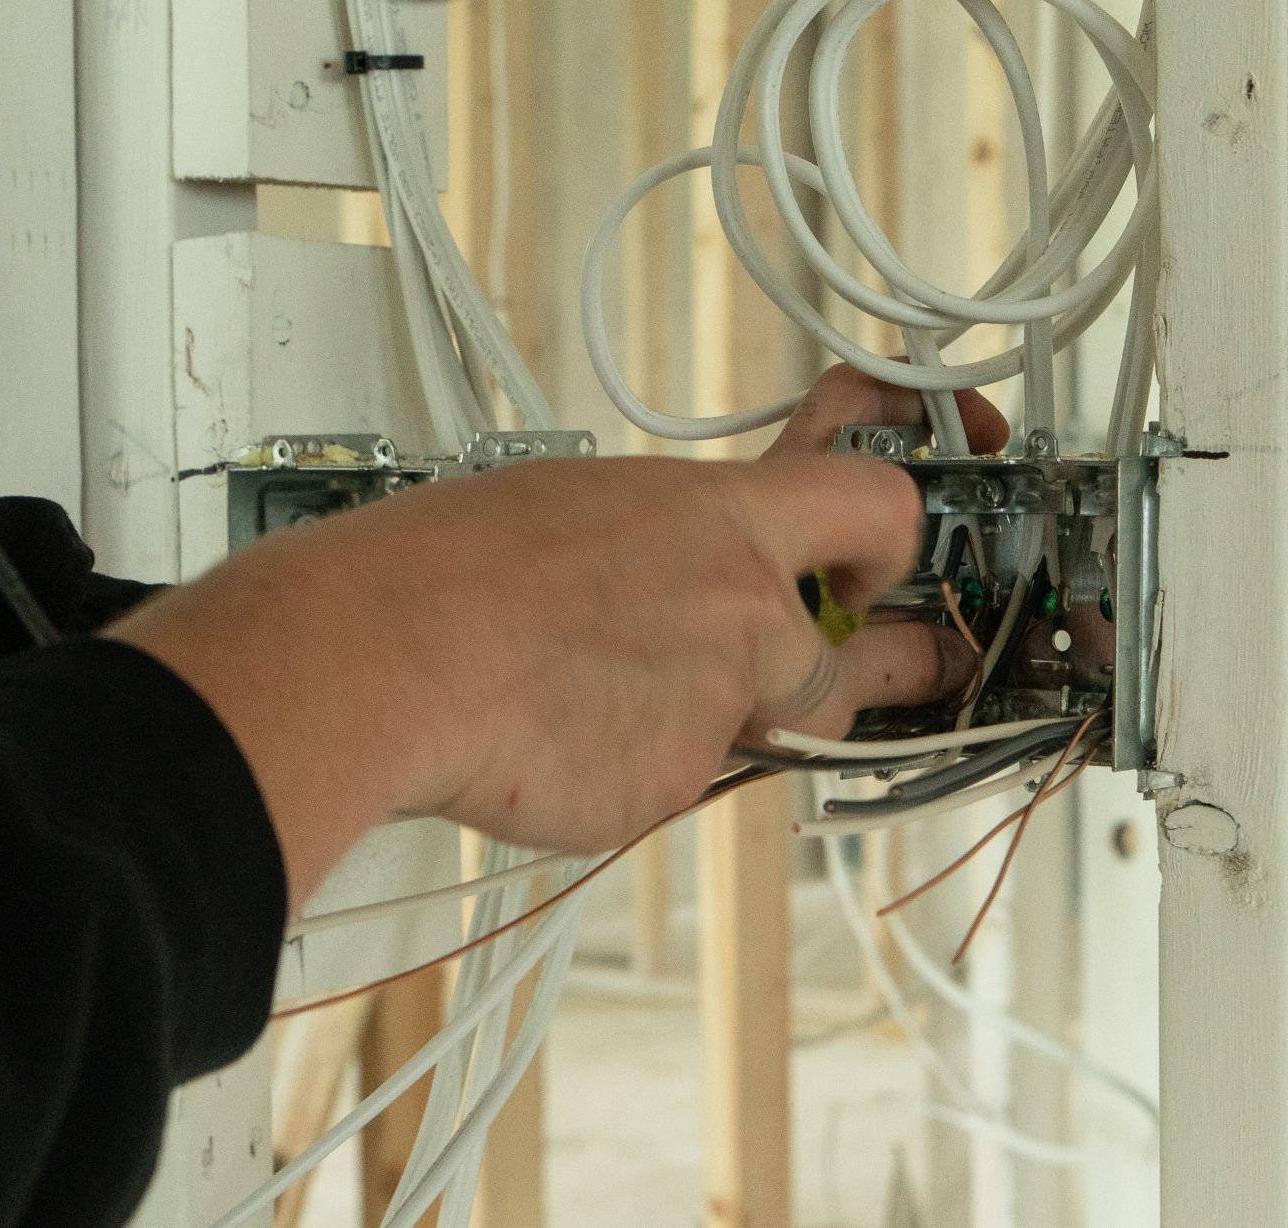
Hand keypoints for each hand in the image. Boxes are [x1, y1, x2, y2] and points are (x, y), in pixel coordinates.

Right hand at [110, 370, 1000, 905]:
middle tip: (897, 657)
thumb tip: (659, 573)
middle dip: (895, 660)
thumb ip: (655, 542)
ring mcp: (717, 710)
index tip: (905, 535)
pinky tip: (573, 737)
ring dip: (764, 717)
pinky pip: (694, 778)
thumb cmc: (446, 568)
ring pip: (792, 726)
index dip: (903, 525)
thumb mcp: (572, 498)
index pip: (879, 501)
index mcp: (721, 515)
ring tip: (669, 694)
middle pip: (882, 648)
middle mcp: (744, 612)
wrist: (383, 660)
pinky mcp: (673, 789)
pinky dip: (652, 764)